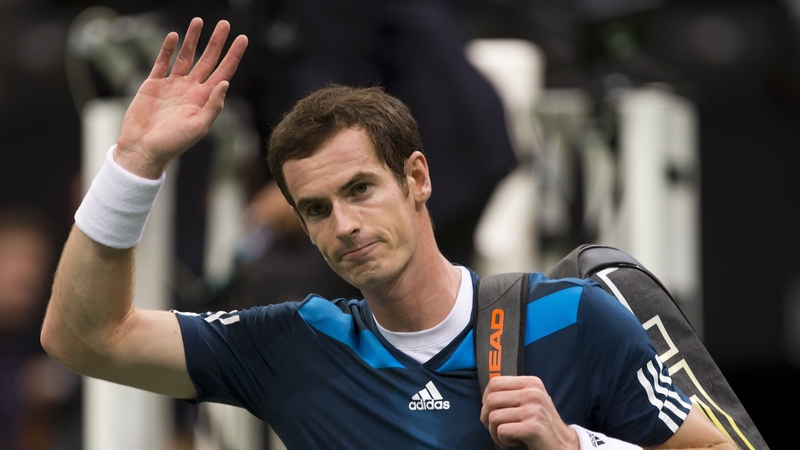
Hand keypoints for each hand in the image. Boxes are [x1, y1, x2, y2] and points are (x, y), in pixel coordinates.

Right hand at [115, 18, 247, 178]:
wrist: (143, 150)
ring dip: (192, 39)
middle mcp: (191, 89)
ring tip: (199, 21)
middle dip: (217, 42)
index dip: (233, 56)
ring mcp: (172, 85)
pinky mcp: (154, 84)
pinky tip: (174, 36)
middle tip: (225, 24)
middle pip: (207, 60)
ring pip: (186, 56)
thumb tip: (225, 82)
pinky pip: (162, 62)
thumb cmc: (173, 144)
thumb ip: (213, 106)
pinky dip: (168, 49)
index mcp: (204, 99)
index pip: (224, 72)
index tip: (243, 38)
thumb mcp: (198, 127)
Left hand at [480, 376, 578, 449]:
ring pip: (493, 417)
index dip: (486, 399)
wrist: (563, 443)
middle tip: (495, 428)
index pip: (495, 383)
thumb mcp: (532, 400)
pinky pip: (502, 431)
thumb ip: (513, 392)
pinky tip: (513, 442)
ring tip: (506, 437)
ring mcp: (534, 410)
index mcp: (531, 383)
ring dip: (494, 432)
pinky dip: (502, 440)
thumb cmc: (542, 423)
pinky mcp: (533, 427)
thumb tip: (486, 395)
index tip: (491, 411)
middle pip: (491, 400)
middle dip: (486, 417)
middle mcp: (533, 393)